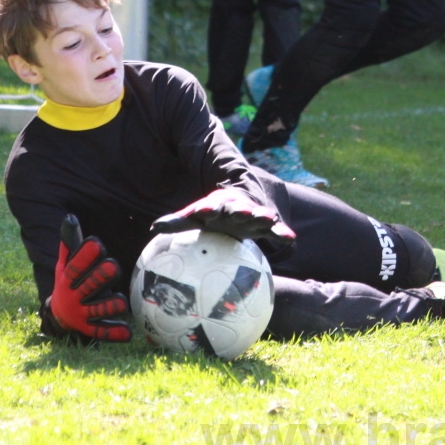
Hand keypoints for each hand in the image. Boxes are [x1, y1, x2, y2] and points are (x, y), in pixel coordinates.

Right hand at [46, 214, 131, 341]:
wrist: (58, 317)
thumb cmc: (68, 283)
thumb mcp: (64, 265)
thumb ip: (70, 243)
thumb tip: (69, 217)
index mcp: (67, 279)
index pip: (75, 266)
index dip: (85, 256)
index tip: (96, 244)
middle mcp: (74, 296)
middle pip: (89, 286)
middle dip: (100, 277)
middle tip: (114, 266)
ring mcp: (82, 313)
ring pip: (98, 309)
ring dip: (109, 305)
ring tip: (121, 301)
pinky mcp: (90, 328)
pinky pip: (103, 331)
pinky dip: (115, 333)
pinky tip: (128, 333)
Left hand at [150, 189, 295, 244]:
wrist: (235, 209)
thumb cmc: (211, 216)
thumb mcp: (194, 218)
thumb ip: (176, 222)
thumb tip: (153, 227)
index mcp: (217, 206)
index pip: (211, 206)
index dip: (209, 207)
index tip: (206, 209)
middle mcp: (236, 208)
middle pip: (238, 208)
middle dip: (240, 209)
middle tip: (243, 212)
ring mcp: (252, 215)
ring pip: (258, 215)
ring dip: (263, 216)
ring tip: (270, 219)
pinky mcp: (264, 225)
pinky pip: (274, 230)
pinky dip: (282, 232)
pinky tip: (290, 238)